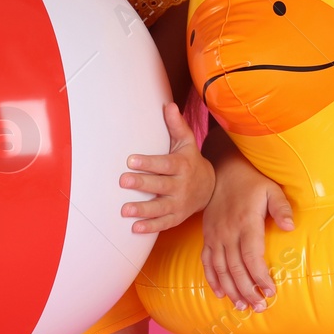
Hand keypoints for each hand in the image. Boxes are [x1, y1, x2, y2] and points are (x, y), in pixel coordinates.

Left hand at [120, 102, 214, 233]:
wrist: (210, 188)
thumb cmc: (191, 161)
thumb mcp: (187, 143)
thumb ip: (176, 125)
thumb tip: (168, 105)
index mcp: (182, 165)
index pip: (164, 164)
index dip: (148, 162)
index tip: (130, 160)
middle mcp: (181, 185)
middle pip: (160, 185)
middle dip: (142, 184)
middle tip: (123, 181)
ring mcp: (179, 203)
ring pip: (160, 207)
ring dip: (143, 209)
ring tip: (124, 210)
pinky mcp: (177, 217)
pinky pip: (164, 224)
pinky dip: (150, 227)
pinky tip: (135, 228)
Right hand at [199, 150, 293, 312]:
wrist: (224, 170)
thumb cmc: (252, 182)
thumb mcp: (271, 189)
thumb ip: (282, 207)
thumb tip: (290, 226)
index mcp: (246, 223)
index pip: (252, 256)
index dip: (260, 276)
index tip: (270, 291)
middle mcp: (228, 232)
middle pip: (236, 268)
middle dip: (248, 290)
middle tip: (260, 307)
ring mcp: (215, 235)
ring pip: (220, 269)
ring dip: (231, 290)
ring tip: (242, 306)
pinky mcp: (208, 236)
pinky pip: (206, 261)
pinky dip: (212, 279)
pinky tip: (220, 293)